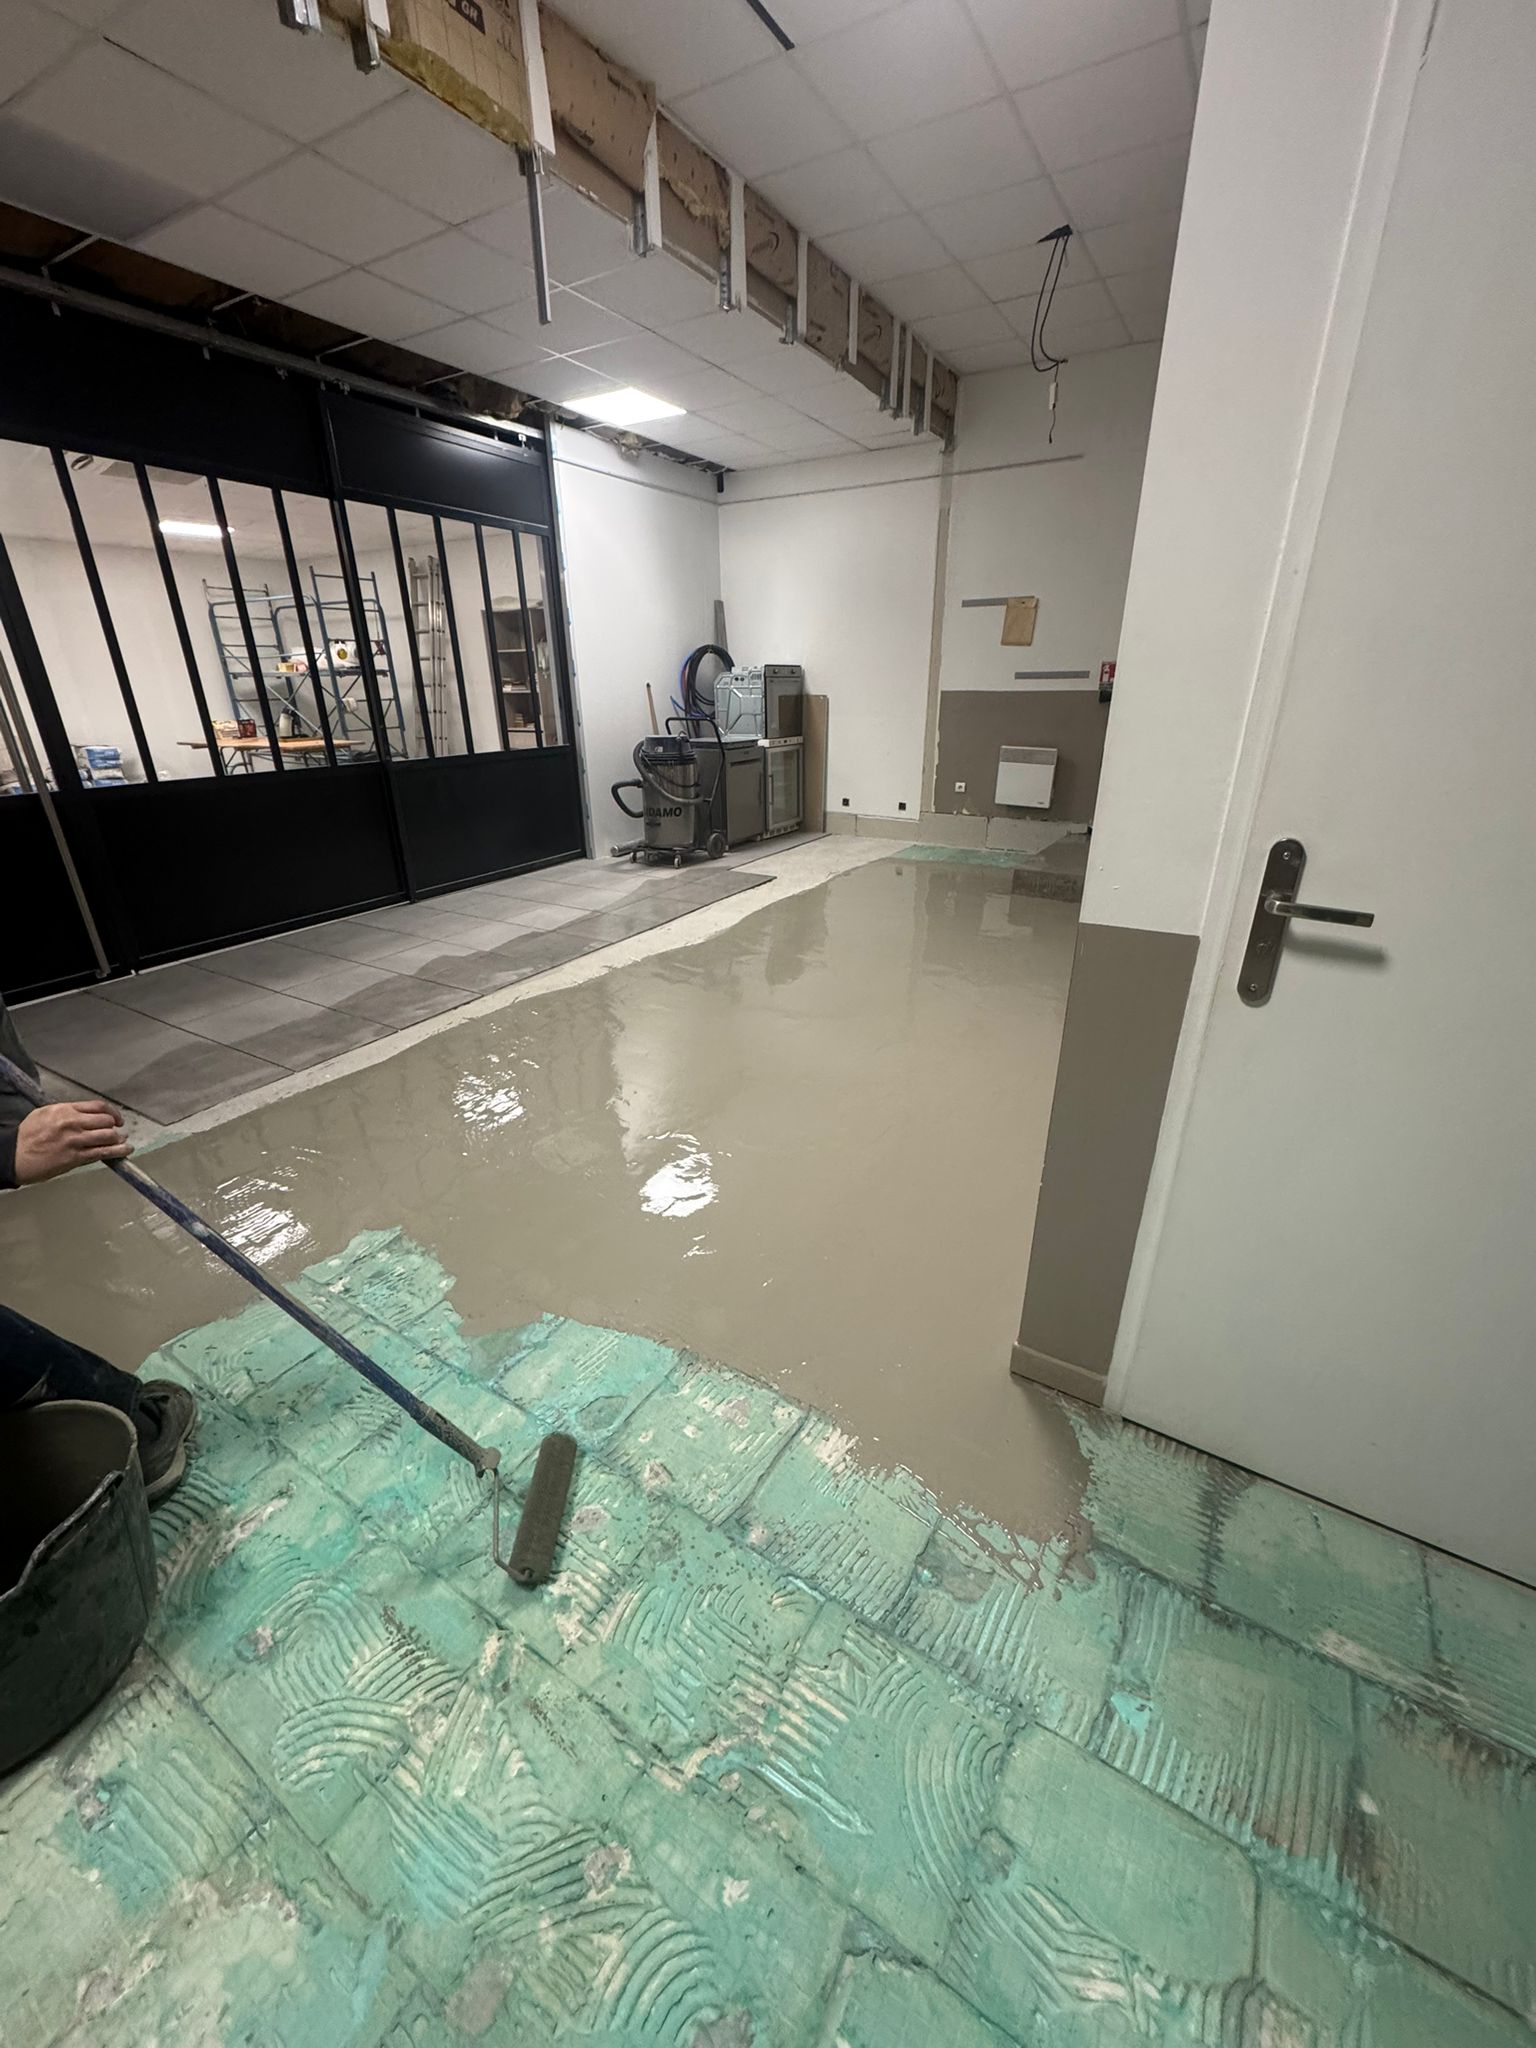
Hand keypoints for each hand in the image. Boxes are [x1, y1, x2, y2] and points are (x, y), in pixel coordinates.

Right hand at [13, 1101, 131, 1183]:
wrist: (15, 1156)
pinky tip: (125, 1150)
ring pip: (108, 1136)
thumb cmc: (27, 1136)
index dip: (112, 1112)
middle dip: (115, 1126)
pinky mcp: (76, 1157)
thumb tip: (83, 1115)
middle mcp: (73, 1123)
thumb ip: (66, 1112)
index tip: (116, 1118)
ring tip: (122, 1142)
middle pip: (106, 1121)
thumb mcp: (44, 1114)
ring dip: (118, 1139)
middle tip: (117, 1131)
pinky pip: (103, 1153)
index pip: (98, 1106)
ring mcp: (75, 1140)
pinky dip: (118, 1151)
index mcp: (65, 1110)